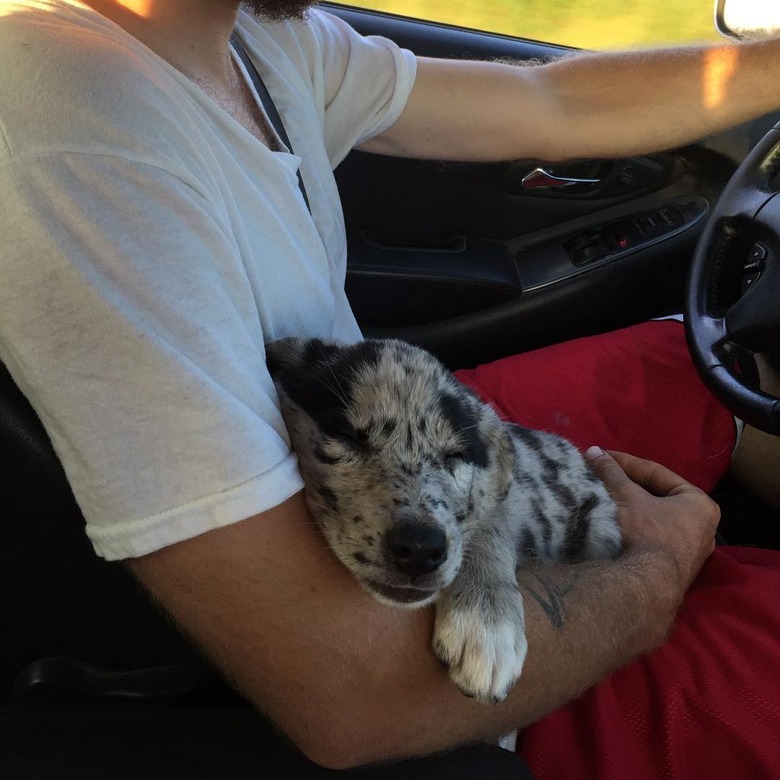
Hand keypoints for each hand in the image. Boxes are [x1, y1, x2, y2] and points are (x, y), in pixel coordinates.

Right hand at [584, 447, 719, 592]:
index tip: (603, 458)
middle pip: (657, 497)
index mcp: (700, 504)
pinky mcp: (674, 571)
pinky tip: (614, 525)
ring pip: (654, 520)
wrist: (645, 588)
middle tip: (602, 477)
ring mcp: (690, 554)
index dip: (626, 463)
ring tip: (605, 498)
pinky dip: (634, 529)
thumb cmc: (646, 533)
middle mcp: (703, 529)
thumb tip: (593, 451)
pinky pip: (652, 539)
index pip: (658, 474)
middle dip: (628, 486)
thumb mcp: (626, 496)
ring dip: (630, 508)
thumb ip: (611, 472)